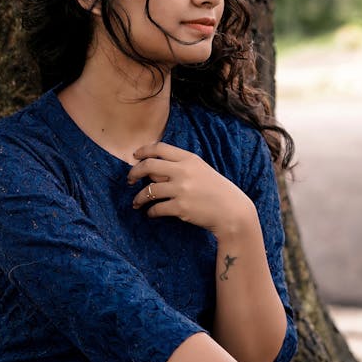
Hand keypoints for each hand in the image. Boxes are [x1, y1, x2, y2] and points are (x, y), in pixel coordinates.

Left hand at [127, 142, 256, 237]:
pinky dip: (150, 212)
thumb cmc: (217, 190)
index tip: (135, 156)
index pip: (159, 148)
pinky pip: (156, 208)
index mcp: (189, 159)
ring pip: (148, 190)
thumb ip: (181, 166)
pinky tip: (150, 213)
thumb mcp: (201, 170)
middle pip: (148, 166)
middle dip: (134, 173)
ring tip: (136, 202)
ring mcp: (181, 189)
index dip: (143, 151)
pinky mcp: (180, 208)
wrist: (232, 211)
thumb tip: (153, 170)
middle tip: (129, 180)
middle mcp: (183, 171)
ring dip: (138, 197)